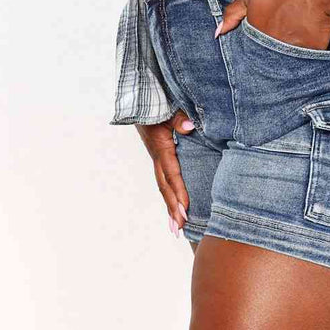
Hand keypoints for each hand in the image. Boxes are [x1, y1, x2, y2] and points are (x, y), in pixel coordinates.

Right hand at [135, 109, 195, 236]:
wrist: (140, 100)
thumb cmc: (155, 103)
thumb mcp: (167, 109)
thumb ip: (178, 118)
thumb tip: (189, 127)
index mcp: (161, 148)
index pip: (172, 175)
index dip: (179, 193)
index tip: (185, 211)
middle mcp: (158, 156)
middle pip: (165, 187)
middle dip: (173, 208)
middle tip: (179, 229)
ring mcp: (157, 157)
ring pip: (163, 185)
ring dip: (169, 206)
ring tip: (174, 227)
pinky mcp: (159, 154)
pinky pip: (164, 178)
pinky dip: (168, 194)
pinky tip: (173, 204)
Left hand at [215, 0, 329, 50]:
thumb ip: (231, 15)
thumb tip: (217, 33)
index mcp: (257, 39)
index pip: (251, 56)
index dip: (255, 52)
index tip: (261, 47)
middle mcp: (272, 50)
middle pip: (269, 61)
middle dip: (270, 57)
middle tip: (278, 43)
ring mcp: (292, 53)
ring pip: (287, 63)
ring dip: (287, 57)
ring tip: (292, 42)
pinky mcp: (310, 54)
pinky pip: (306, 60)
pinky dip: (305, 56)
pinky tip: (305, 43)